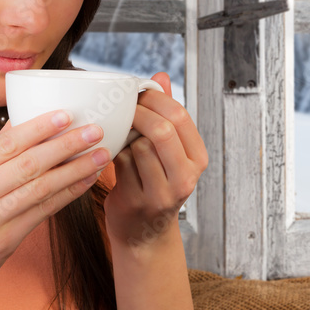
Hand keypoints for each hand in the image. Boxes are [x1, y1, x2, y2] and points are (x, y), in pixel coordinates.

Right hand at [0, 110, 110, 309]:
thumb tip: (18, 122)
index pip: (3, 143)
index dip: (39, 128)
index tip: (67, 114)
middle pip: (26, 163)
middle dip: (66, 144)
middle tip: (95, 131)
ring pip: (40, 187)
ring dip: (75, 169)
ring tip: (101, 155)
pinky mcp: (4, 243)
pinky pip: (42, 212)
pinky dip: (67, 194)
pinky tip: (85, 181)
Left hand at [104, 72, 208, 251]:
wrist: (144, 233)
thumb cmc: (154, 182)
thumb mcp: (168, 150)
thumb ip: (166, 114)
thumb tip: (161, 76)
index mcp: (197, 159)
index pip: (180, 117)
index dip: (156, 100)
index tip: (139, 94)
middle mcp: (185, 177)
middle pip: (161, 131)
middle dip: (138, 113)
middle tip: (124, 106)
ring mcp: (162, 192)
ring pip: (138, 146)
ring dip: (124, 134)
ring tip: (118, 130)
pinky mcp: (137, 201)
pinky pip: (121, 164)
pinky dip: (113, 150)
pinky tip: (111, 148)